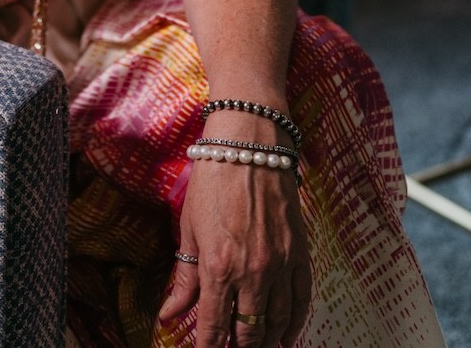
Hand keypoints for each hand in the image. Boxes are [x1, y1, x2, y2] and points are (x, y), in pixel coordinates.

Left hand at [159, 158, 310, 346]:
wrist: (250, 143)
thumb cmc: (213, 179)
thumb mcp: (190, 227)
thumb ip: (184, 277)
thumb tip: (168, 315)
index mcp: (218, 266)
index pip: (213, 328)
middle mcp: (251, 272)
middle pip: (248, 334)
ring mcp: (280, 265)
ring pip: (277, 323)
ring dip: (265, 342)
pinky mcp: (300, 253)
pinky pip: (301, 301)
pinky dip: (294, 325)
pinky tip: (285, 336)